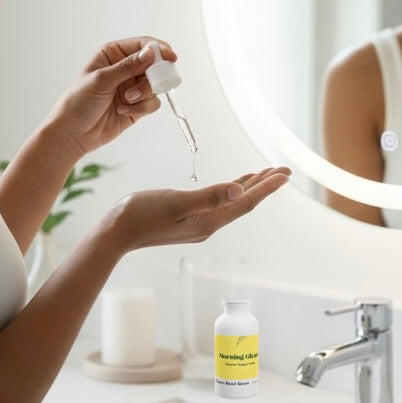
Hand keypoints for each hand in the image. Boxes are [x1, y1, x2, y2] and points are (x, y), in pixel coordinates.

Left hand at [53, 37, 175, 154]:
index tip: (170, 57)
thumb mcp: (101, 80)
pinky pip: (152, 102)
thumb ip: (128, 67)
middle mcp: (125, 68)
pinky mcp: (138, 105)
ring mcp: (132, 86)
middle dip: (153, 76)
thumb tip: (151, 53)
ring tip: (127, 101)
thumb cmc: (78, 102)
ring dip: (144, 94)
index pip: (142, 45)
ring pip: (155, 84)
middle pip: (154, 64)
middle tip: (152, 84)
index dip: (158, 49)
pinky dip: (142, 108)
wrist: (74, 133)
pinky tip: (123, 111)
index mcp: (113, 54)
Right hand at [108, 167, 291, 251]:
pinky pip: (219, 202)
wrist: (116, 232)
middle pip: (244, 203)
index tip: (285, 173)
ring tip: (266, 174)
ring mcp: (199, 223)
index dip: (267, 187)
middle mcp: (208, 224)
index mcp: (209, 220)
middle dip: (265, 186)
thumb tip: (238, 191)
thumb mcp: (176, 203)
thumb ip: (208, 197)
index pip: (246, 203)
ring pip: (232, 203)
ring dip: (250, 188)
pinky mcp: (188, 219)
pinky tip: (232, 185)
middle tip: (283, 170)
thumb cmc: (141, 215)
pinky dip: (231, 191)